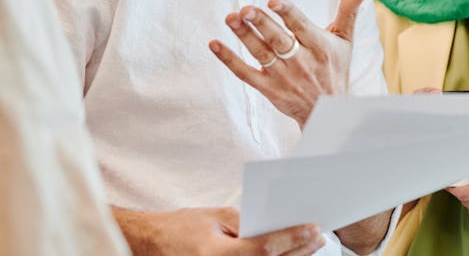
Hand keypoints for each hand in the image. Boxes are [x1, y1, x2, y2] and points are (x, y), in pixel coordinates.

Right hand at [114, 206, 324, 255]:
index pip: (262, 249)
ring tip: (309, 250)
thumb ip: (246, 225)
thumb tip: (278, 228)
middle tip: (318, 238)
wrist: (151, 245)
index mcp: (215, 254)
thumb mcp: (215, 217)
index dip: (290, 239)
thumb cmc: (181, 228)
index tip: (313, 229)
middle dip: (298, 252)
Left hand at [209, 0, 369, 128]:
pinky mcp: (268, 88)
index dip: (287, 13)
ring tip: (230, 18)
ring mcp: (282, 76)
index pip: (301, 27)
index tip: (273, 1)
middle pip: (278, 40)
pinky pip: (245, 74)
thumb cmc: (335, 69)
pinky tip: (214, 44)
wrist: (328, 112)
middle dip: (261, 24)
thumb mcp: (345, 40)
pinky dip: (229, 60)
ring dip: (243, 36)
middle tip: (245, 9)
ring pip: (261, 54)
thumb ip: (349, 10)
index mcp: (319, 47)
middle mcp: (301, 62)